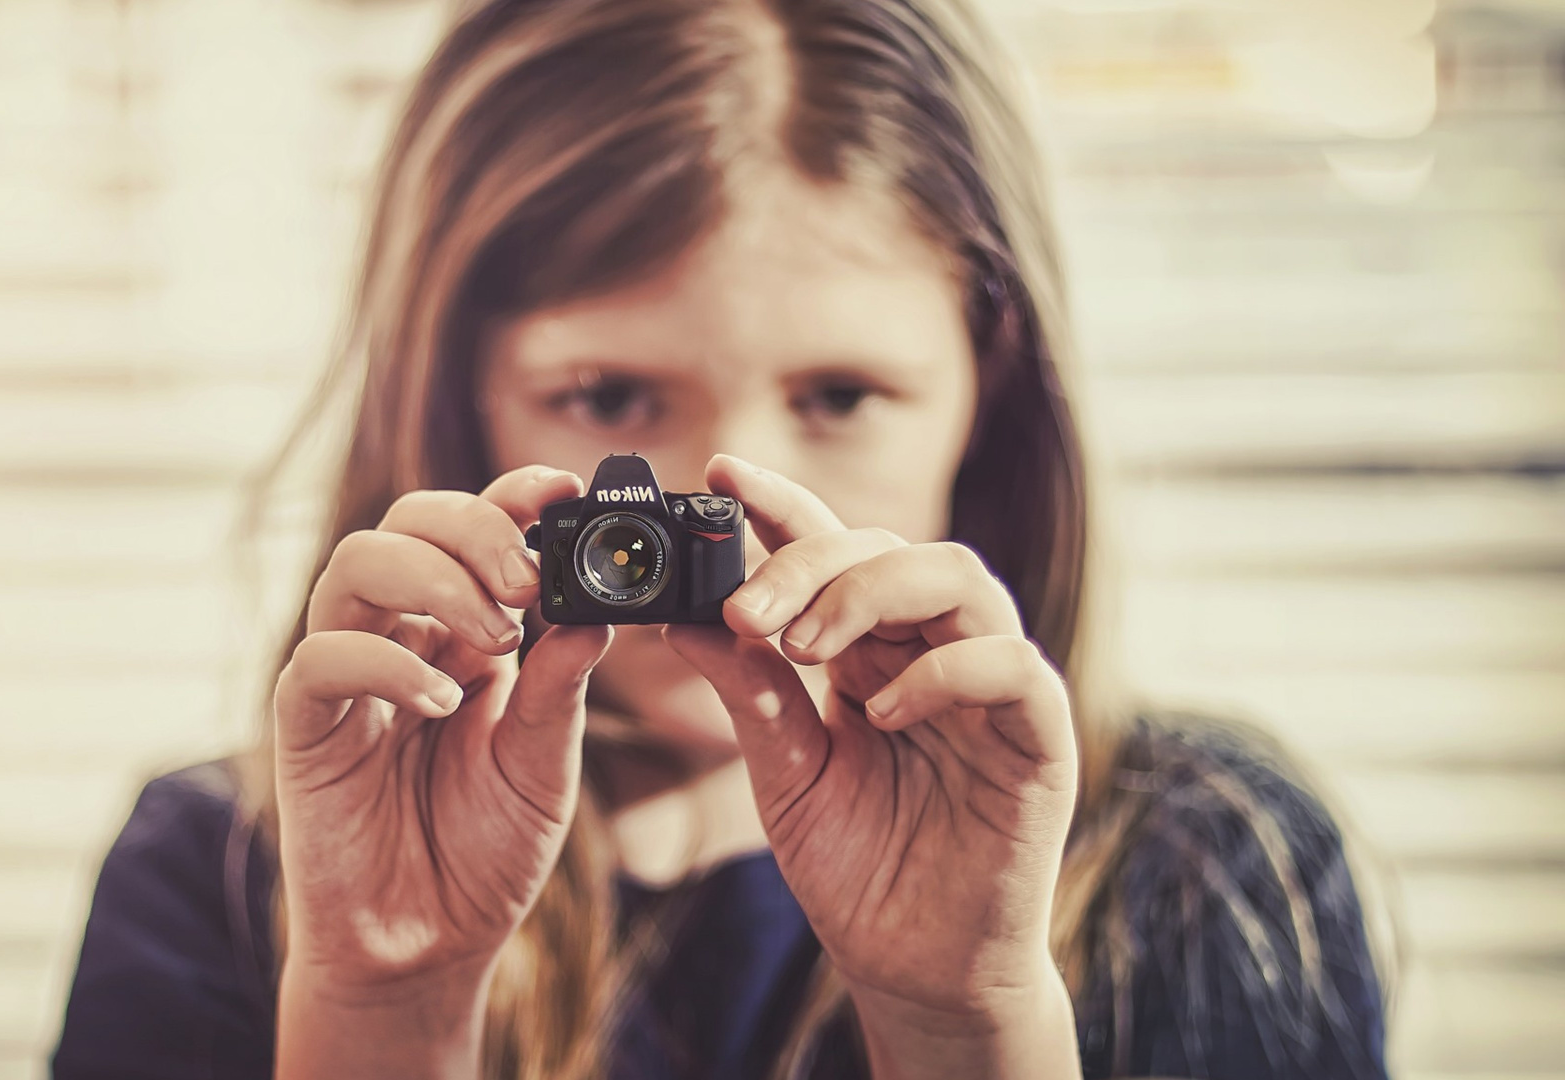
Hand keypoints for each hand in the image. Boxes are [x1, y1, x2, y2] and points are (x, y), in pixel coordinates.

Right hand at [271, 465, 611, 1003]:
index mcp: (464, 632)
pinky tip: (442, 703)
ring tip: (496, 637)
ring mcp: (348, 674)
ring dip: (432, 580)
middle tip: (528, 581)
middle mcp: (401, 635)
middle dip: (473, 529)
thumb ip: (561, 687)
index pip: (476, 531)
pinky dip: (385, 663)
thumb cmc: (484, 852)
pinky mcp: (304, 723)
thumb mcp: (545, 765)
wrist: (427, 948)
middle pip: (408, 521)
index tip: (564, 491)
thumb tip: (596, 609)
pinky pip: (321, 658)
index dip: (513, 496)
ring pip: (356, 564)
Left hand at [664, 455, 1078, 1043]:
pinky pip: (1011, 665)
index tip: (718, 474)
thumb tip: (679, 614)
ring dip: (872, 595)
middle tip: (745, 610)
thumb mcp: (782, 769)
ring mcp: (992, 688)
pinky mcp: (1040, 738)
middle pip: (890, 548)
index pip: (832, 550)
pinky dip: (945, 671)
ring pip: (960, 577)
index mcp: (872, 650)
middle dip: (810, 562)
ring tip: (806, 648)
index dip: (782, 504)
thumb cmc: (857, 866)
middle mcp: (934, 651)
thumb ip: (747, 690)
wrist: (915, 969)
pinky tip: (883, 711)